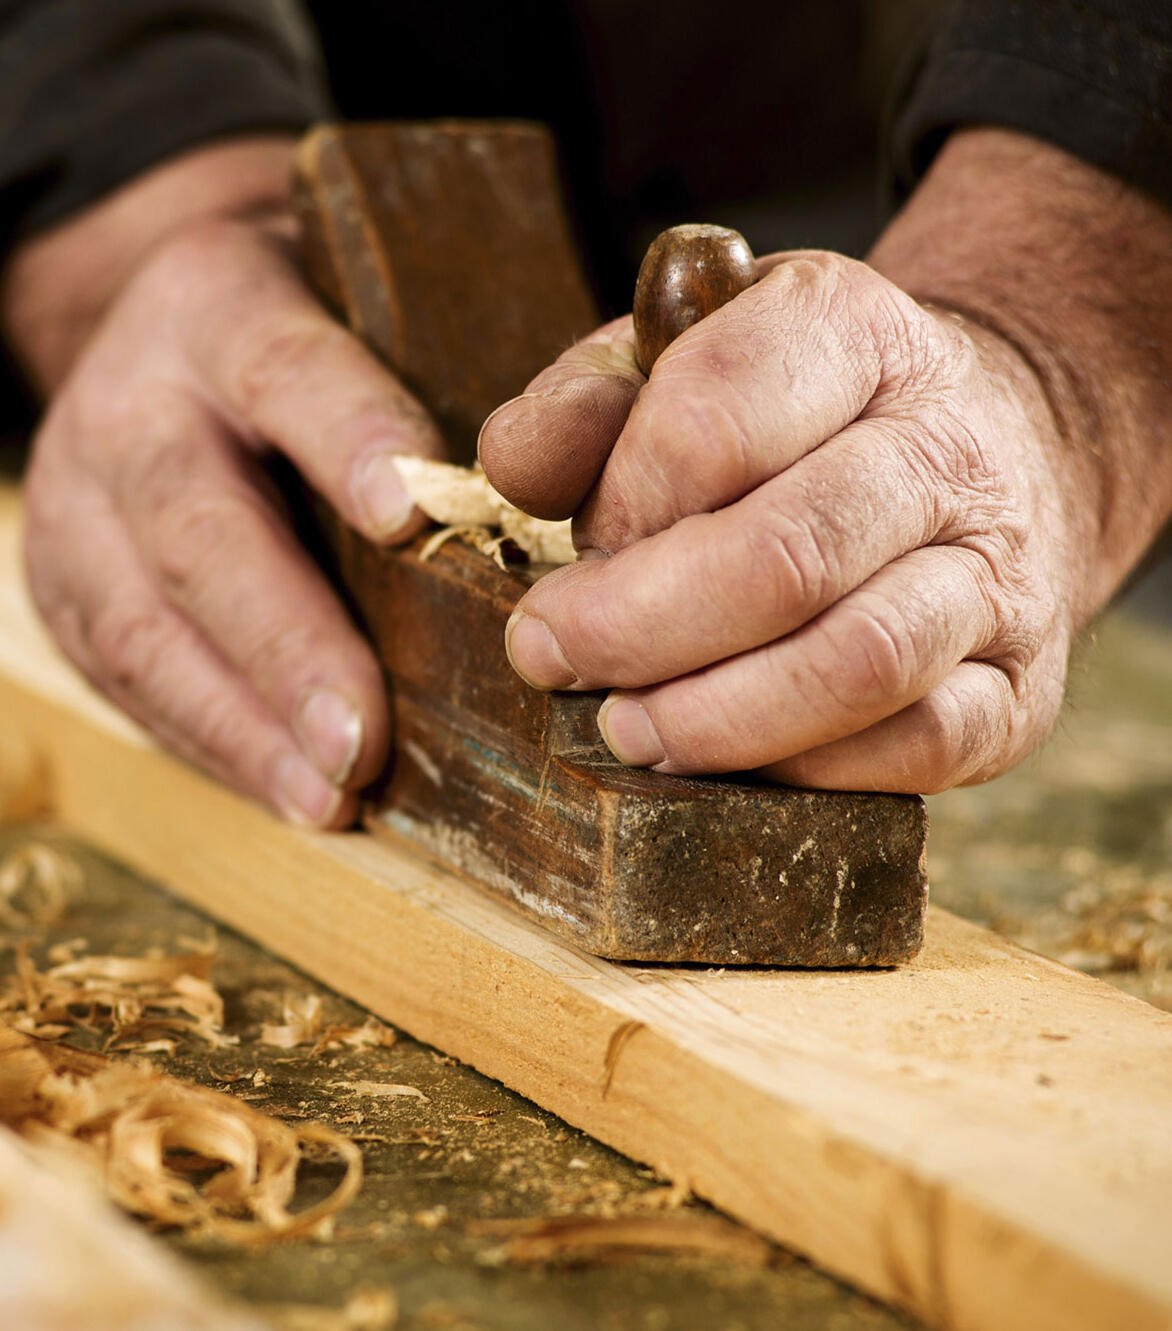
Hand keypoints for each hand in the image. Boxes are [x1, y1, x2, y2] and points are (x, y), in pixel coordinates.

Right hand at [7, 141, 444, 824]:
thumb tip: (547, 484)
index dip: (345, 438)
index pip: (285, 370)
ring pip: (143, 626)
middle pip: (196, 530)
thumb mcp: (363, 306)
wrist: (167, 342)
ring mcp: (80, 503)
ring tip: (329, 795)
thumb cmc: (308, 335)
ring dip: (245, 724)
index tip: (408, 517)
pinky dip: (213, 743)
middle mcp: (133, 404)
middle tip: (362, 737)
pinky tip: (287, 788)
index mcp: (220, 306)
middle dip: (286, 645)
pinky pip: (127, 679)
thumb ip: (444, 371)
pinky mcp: (64, 585)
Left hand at [481, 257, 1072, 791]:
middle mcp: (945, 448)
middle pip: (784, 557)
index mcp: (854, 332)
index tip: (575, 549)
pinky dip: (804, 767)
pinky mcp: (1019, 686)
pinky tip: (730, 756)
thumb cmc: (802, 417)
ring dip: (714, 716)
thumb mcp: (689, 359)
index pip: (715, 419)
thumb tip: (512, 465)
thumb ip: (588, 404)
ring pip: (857, 662)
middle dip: (638, 628)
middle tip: (553, 657)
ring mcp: (997, 574)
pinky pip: (918, 745)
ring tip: (626, 727)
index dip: (621, 504)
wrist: (984, 452)